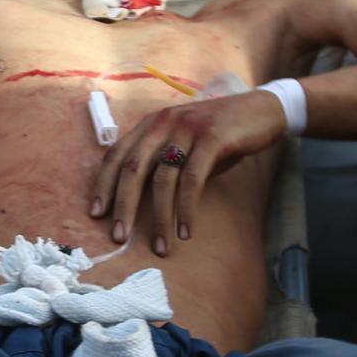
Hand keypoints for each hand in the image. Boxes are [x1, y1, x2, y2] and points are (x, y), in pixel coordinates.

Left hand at [90, 91, 284, 252]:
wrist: (260, 110)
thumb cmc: (219, 133)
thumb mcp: (184, 144)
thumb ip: (162, 162)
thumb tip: (138, 199)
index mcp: (151, 124)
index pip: (117, 154)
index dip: (104, 185)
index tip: (97, 213)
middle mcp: (164, 123)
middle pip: (133, 168)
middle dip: (123, 205)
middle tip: (118, 236)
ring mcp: (187, 129)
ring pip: (163, 179)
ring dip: (160, 217)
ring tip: (161, 246)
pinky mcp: (211, 139)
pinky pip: (192, 180)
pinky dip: (186, 209)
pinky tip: (186, 231)